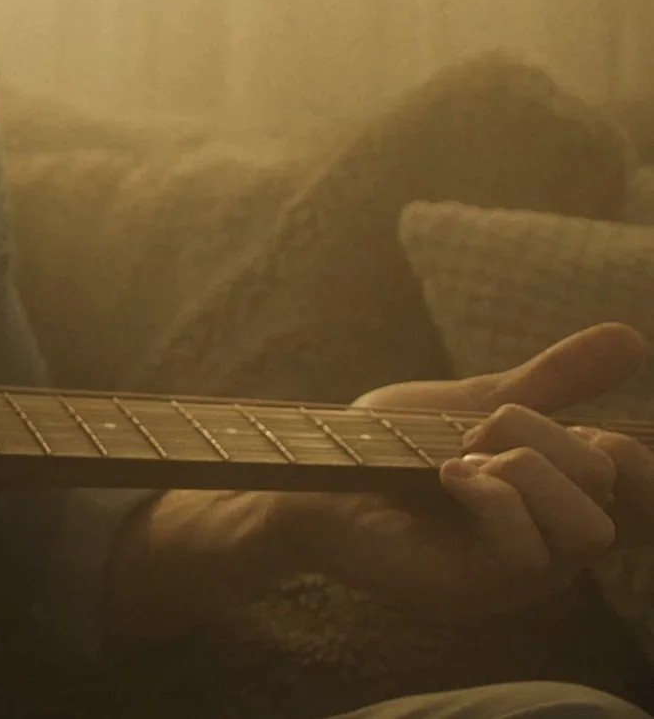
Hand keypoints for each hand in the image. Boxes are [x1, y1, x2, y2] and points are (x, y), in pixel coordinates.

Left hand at [274, 323, 653, 616]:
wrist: (308, 471)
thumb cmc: (387, 445)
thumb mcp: (475, 402)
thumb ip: (552, 382)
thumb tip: (634, 338)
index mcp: (559, 501)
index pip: (643, 489)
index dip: (629, 450)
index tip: (559, 419)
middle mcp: (550, 544)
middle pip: (615, 489)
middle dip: (548, 437)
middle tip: (478, 432)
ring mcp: (516, 575)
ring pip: (589, 529)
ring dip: (526, 471)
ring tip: (463, 460)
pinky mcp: (475, 590)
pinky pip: (529, 553)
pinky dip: (492, 497)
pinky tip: (446, 477)